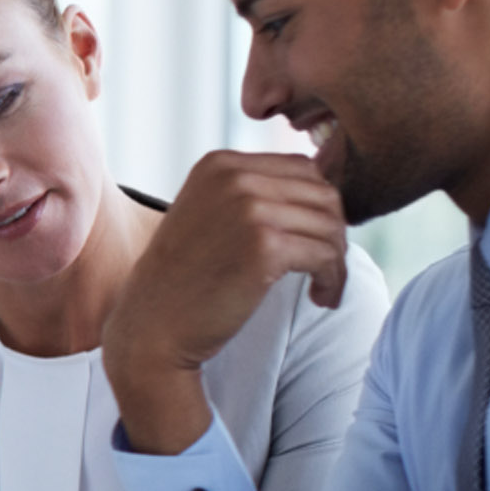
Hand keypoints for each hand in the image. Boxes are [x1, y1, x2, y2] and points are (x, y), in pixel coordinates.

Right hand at [104, 150, 346, 453]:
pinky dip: (333, 278)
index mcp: (220, 163)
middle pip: (321, 192)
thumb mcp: (210, 215)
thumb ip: (251, 195)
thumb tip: (322, 193)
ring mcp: (249, 208)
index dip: (318, 207)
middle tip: (326, 269)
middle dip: (333, 233)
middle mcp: (234, 176)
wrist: (153, 327)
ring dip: (337, 259)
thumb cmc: (185, 280)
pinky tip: (321, 298)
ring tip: (325, 287)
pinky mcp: (264, 246)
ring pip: (329, 223)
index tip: (315, 243)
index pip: (301, 169)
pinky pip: (325, 254)